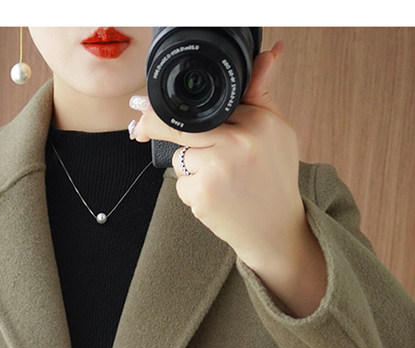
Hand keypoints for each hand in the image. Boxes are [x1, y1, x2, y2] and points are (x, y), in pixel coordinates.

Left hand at [130, 43, 326, 315]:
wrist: (275, 228)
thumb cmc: (275, 177)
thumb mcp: (277, 130)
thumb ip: (260, 94)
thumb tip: (269, 53)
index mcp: (256, 121)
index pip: (206, 105)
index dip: (170, 105)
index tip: (145, 105)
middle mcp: (236, 143)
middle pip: (179, 126)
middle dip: (153, 125)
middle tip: (138, 127)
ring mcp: (216, 170)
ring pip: (179, 157)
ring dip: (190, 164)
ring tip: (219, 177)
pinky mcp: (202, 195)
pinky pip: (181, 182)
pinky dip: (191, 188)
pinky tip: (214, 194)